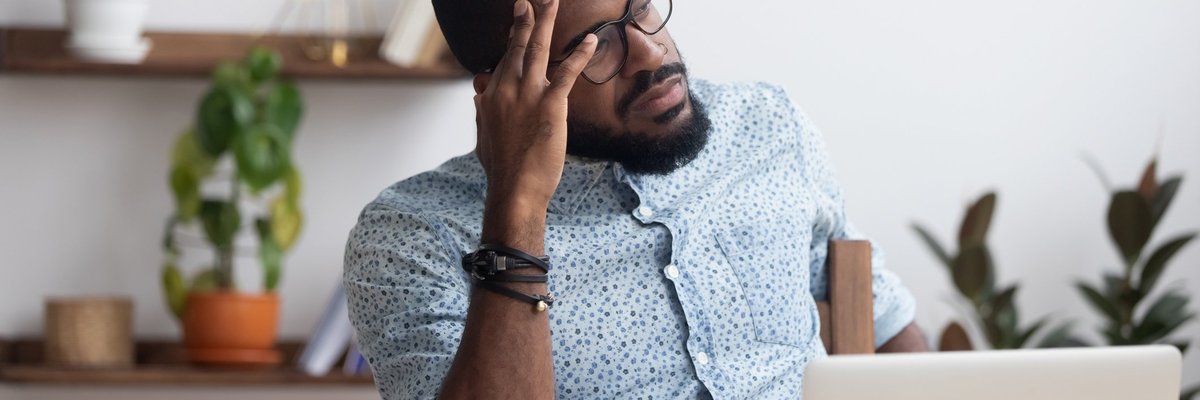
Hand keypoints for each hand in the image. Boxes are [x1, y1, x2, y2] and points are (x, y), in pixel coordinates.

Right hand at [473, 0, 597, 211]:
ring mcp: (527, 95)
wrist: (514, 189)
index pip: (503, 61)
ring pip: (537, 49)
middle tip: (530, 1)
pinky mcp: (550, 105)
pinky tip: (590, 40)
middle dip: (525, 21)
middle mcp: (505, 89)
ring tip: (552, 2)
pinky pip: (567, 73)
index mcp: (490, 97)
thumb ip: (481, 114)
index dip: (512, 40)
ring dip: (545, 22)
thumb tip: (478, 98)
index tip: (517, 21)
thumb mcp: (484, 138)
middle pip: (517, 47)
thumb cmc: (502, 170)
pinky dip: (580, 54)